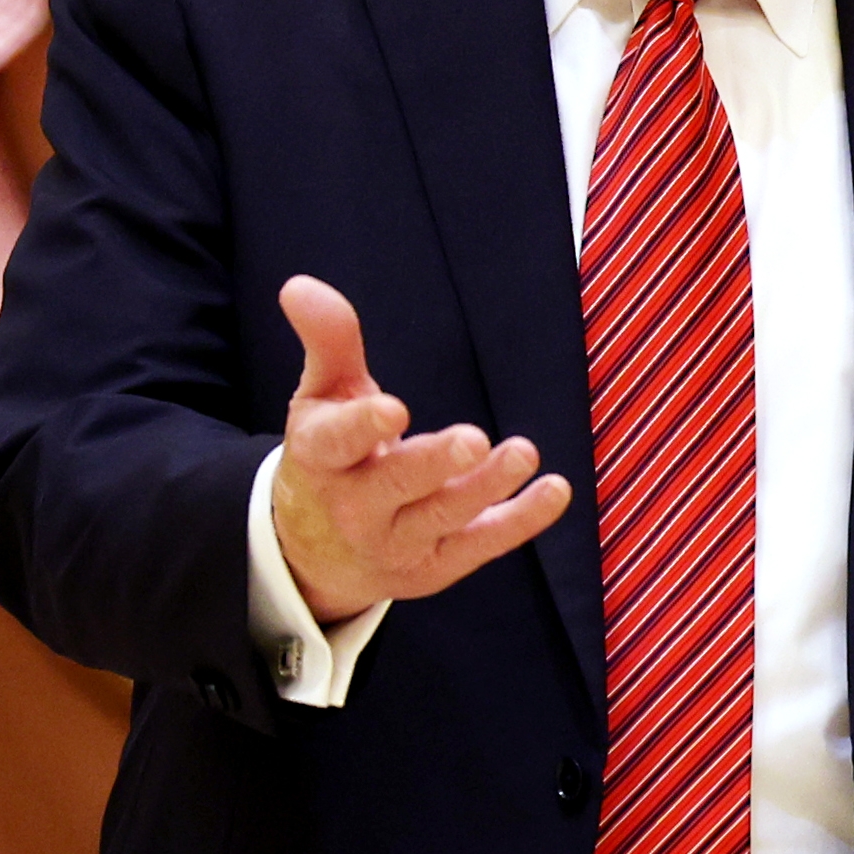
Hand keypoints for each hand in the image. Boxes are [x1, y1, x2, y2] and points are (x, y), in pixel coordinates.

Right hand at [266, 275, 570, 621]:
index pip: (335, 443)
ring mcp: (396, 542)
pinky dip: (520, 521)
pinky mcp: (435, 566)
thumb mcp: (322, 398)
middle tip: (472, 439)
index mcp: (320, 459)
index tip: (394, 407)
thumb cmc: (330, 456)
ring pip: (444, 517)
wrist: (314, 552)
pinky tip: (553, 490)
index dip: (362, 426)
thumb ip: (328, 342)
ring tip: (523, 453)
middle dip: (434, 464)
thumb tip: (300, 286)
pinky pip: (480, 545)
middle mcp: (355, 506)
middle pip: (396, 486)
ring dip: (487, 487)